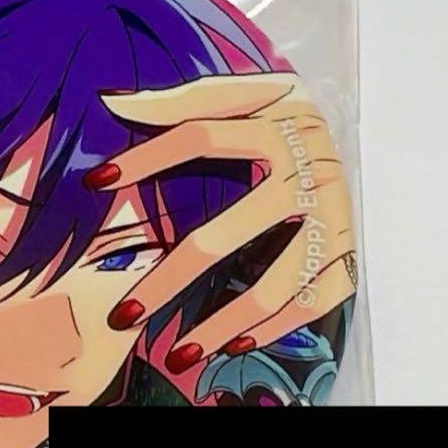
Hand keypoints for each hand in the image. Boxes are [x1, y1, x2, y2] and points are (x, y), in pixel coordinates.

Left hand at [88, 73, 356, 375]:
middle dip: (168, 280)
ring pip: (274, 284)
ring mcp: (331, 217)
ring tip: (177, 354)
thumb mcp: (242, 93)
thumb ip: (182, 100)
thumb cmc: (280, 115)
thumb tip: (111, 102)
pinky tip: (236, 344)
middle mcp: (307, 173)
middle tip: (123, 316)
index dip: (146, 157)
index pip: (200, 136)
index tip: (95, 181)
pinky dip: (279, 326)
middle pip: (225, 235)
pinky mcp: (348, 250)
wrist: (352, 131)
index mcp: (278, 124)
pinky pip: (317, 300)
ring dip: (222, 324)